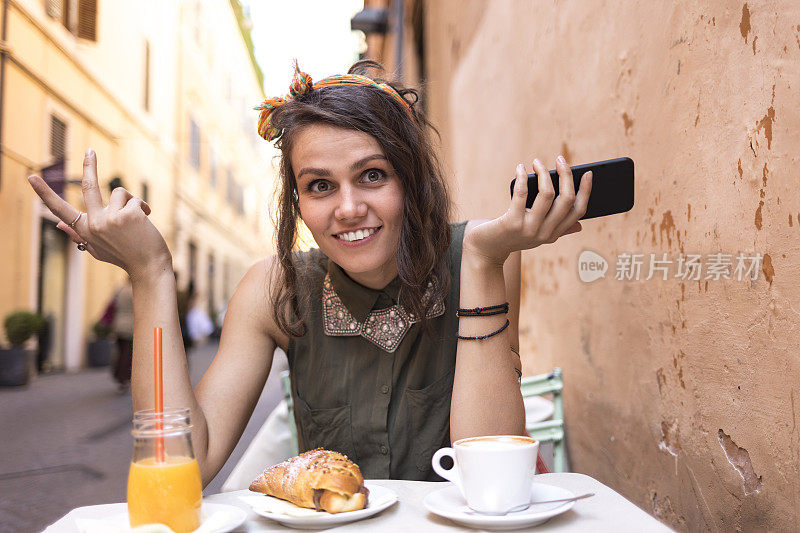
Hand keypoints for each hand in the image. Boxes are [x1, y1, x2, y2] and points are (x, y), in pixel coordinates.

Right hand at [27, 149, 171, 278]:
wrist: (149, 267)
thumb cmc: (125, 257)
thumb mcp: (99, 249)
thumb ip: (80, 235)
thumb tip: (59, 225)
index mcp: (84, 230)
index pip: (60, 210)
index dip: (44, 193)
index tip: (31, 177)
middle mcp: (94, 223)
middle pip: (88, 186)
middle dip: (89, 166)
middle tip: (90, 151)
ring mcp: (110, 219)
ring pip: (120, 193)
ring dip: (131, 202)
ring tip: (138, 221)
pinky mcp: (128, 214)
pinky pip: (135, 199)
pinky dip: (143, 208)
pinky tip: (146, 222)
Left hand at [463, 156, 592, 265]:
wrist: (486, 250)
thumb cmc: (511, 237)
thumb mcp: (536, 235)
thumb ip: (557, 230)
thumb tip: (580, 225)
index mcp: (554, 234)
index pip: (578, 211)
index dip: (586, 191)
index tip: (588, 173)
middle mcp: (545, 233)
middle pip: (566, 200)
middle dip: (566, 175)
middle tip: (560, 160)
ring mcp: (529, 229)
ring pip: (547, 194)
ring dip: (544, 172)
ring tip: (537, 161)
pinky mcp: (511, 222)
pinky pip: (522, 194)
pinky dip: (523, 177)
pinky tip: (520, 168)